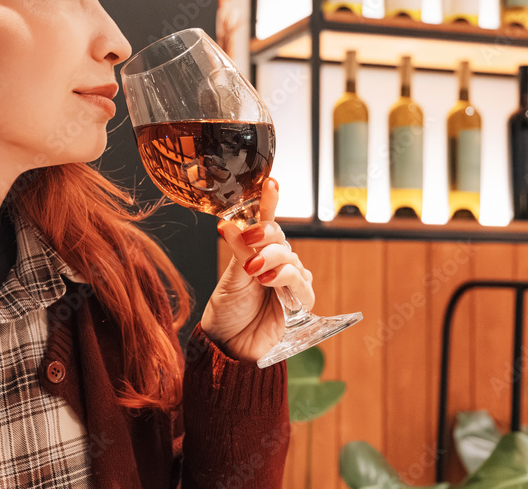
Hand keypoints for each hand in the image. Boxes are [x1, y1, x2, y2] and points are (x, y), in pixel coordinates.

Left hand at [200, 178, 314, 362]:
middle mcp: (276, 264)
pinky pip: (300, 282)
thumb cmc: (227, 312)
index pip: (266, 222)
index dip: (270, 201)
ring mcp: (289, 282)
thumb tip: (228, 223)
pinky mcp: (300, 302)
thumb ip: (237, 251)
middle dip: (266, 235)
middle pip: (280, 238)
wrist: (229, 345)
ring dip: (272, 259)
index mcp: (257, 252)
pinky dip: (284, 277)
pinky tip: (268, 281)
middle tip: (249, 241)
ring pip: (290, 257)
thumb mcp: (229, 277)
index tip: (270, 182)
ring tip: (253, 270)